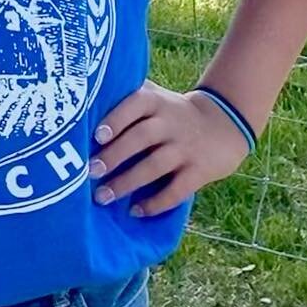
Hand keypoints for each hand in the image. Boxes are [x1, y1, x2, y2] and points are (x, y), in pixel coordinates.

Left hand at [89, 79, 251, 217]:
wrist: (224, 123)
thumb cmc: (170, 111)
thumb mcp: (154, 95)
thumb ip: (125, 95)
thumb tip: (82, 100)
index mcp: (155, 101)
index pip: (134, 105)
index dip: (116, 120)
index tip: (96, 136)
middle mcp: (170, 122)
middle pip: (140, 138)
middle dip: (114, 156)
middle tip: (90, 172)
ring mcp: (186, 148)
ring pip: (155, 166)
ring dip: (127, 183)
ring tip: (102, 196)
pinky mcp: (200, 171)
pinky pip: (177, 190)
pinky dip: (156, 203)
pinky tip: (135, 211)